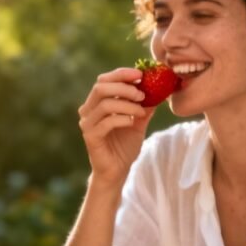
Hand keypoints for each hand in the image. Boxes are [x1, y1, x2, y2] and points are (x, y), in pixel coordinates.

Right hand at [77, 67, 154, 185]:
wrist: (117, 171)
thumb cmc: (124, 146)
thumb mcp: (138, 121)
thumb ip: (144, 105)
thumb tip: (158, 88)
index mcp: (96, 103)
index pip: (104, 80)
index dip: (121, 74)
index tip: (140, 74)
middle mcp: (88, 111)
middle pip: (101, 87)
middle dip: (124, 87)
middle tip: (142, 93)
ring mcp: (87, 124)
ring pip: (105, 104)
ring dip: (127, 104)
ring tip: (141, 111)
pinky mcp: (90, 137)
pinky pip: (106, 122)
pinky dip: (123, 119)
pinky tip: (133, 122)